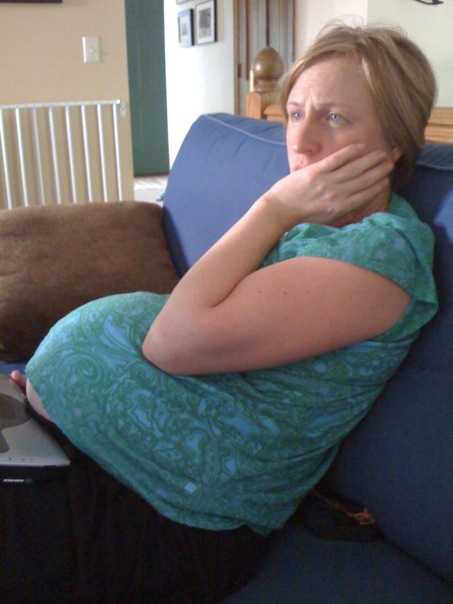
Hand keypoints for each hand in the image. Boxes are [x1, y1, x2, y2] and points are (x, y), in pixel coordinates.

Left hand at [263, 144, 393, 228]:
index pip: (364, 195)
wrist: (279, 210)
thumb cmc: (301, 217)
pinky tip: (361, 147)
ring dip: (370, 160)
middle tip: (391, 162)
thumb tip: (357, 206)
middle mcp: (335, 194)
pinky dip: (350, 152)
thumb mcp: (324, 220)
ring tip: (382, 154)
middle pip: (363, 180)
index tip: (387, 179)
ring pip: (354, 169)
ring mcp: (326, 181)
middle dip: (379, 171)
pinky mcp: (315, 171)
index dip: (377, 186)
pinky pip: (337, 159)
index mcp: (338, 208)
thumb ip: (341, 212)